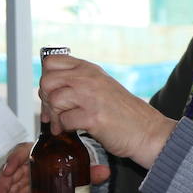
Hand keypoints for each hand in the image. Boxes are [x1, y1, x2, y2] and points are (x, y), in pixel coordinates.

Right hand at [0, 141, 111, 192]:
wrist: (70, 169)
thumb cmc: (71, 163)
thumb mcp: (80, 166)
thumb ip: (91, 170)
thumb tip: (106, 172)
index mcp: (37, 153)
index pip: (20, 152)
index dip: (11, 160)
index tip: (7, 171)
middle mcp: (27, 165)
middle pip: (9, 174)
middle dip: (2, 189)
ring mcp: (24, 179)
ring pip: (9, 190)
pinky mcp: (25, 192)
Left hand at [39, 53, 177, 168]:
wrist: (147, 131)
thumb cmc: (123, 113)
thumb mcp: (100, 86)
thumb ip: (78, 81)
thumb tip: (48, 87)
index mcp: (89, 69)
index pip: (51, 61)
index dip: (46, 78)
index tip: (51, 92)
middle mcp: (89, 78)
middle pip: (47, 81)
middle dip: (45, 99)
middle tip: (54, 111)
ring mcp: (91, 97)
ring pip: (54, 100)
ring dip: (55, 116)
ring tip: (63, 124)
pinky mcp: (93, 117)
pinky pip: (65, 121)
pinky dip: (65, 129)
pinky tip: (73, 130)